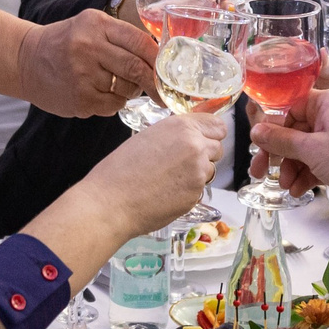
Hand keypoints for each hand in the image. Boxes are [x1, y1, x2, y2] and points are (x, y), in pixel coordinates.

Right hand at [19, 8, 160, 116]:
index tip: (170, 69)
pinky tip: (100, 94)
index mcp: (96, 24)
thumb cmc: (66, 42)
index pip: (140, 42)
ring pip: (127, 89)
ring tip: (117, 84)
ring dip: (131, 91)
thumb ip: (122, 37)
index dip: (159, 59)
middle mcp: (89, 47)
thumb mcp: (91, 26)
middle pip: (136, 68)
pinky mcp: (79, 99)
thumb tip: (160, 57)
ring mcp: (82, 75)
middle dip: (155, 82)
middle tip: (164, 92)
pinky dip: (114, 102)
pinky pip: (113, 105)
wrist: (26, 60)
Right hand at [77, 112, 226, 237]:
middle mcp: (196, 147)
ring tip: (169, 179)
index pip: (217, 126)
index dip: (210, 134)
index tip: (203, 139)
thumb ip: (174, 135)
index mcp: (182, 127)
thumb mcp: (148, 137)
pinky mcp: (195, 196)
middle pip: (217, 148)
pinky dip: (187, 192)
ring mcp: (198, 173)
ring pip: (209, 170)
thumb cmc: (120, 170)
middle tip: (180, 163)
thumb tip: (188, 138)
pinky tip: (166, 193)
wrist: (111, 202)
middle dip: (204, 154)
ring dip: (196, 174)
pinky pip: (199, 190)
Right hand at [250, 87, 328, 212]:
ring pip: (302, 149)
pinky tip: (298, 190)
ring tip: (286, 186)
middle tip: (260, 171)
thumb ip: (281, 140)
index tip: (258, 144)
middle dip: (278, 154)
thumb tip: (256, 131)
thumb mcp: (312, 149)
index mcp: (327, 101)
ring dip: (291, 168)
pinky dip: (305, 175)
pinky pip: (315, 162)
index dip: (272, 127)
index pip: (289, 108)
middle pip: (293, 131)